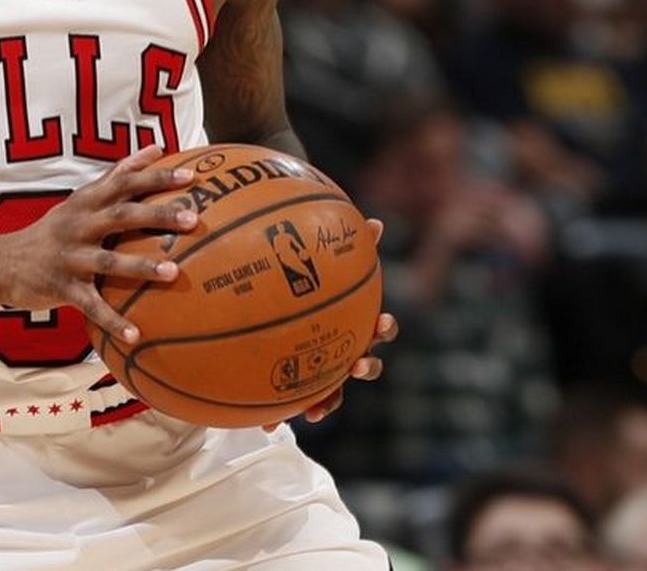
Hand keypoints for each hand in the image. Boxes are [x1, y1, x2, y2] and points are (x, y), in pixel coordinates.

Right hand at [0, 146, 197, 345]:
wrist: (2, 263)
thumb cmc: (53, 229)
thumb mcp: (81, 198)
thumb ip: (118, 174)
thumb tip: (157, 148)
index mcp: (87, 202)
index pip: (124, 182)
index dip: (156, 178)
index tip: (191, 177)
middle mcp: (79, 224)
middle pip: (121, 215)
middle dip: (157, 215)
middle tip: (192, 219)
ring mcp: (69, 257)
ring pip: (108, 261)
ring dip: (141, 267)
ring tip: (174, 273)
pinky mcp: (61, 287)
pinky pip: (90, 306)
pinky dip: (112, 320)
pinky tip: (135, 335)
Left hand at [268, 219, 398, 429]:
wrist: (277, 308)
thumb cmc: (307, 279)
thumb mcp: (323, 259)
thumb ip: (346, 245)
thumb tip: (376, 221)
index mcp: (354, 321)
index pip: (378, 325)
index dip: (383, 326)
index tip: (380, 322)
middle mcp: (345, 348)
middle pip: (365, 363)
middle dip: (364, 368)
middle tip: (357, 365)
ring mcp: (323, 368)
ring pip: (332, 390)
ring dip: (326, 401)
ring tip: (313, 410)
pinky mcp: (296, 384)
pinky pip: (291, 401)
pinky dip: (281, 413)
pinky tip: (264, 425)